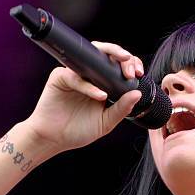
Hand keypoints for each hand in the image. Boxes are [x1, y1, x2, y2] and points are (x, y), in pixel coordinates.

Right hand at [24, 41, 143, 150]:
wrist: (54, 139)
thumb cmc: (78, 130)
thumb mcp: (106, 122)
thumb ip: (122, 108)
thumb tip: (138, 93)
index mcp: (102, 83)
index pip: (118, 65)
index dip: (130, 64)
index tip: (140, 74)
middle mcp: (89, 75)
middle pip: (106, 54)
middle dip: (123, 58)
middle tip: (132, 72)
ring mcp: (74, 74)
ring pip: (91, 56)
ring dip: (110, 60)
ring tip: (123, 74)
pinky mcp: (60, 77)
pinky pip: (76, 77)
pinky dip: (89, 87)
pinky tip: (100, 96)